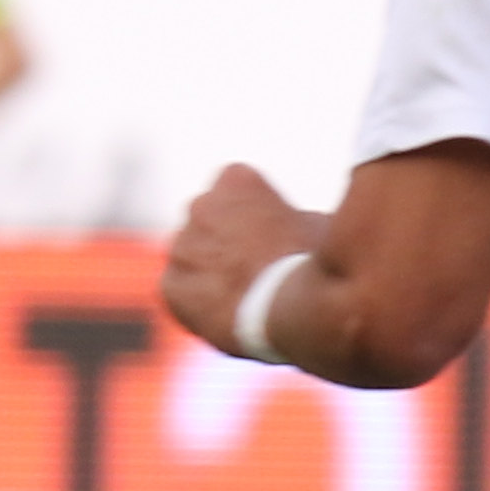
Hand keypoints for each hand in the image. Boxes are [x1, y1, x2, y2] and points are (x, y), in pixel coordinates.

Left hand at [157, 161, 324, 354]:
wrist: (293, 308)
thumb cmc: (314, 262)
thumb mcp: (317, 222)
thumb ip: (292, 215)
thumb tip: (296, 222)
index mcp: (236, 179)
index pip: (235, 189)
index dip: (255, 216)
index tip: (272, 237)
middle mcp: (200, 205)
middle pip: (209, 220)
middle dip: (226, 239)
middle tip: (256, 268)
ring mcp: (183, 245)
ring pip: (192, 255)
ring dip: (209, 269)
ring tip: (244, 294)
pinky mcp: (173, 285)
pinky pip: (179, 289)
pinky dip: (197, 300)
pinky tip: (226, 311)